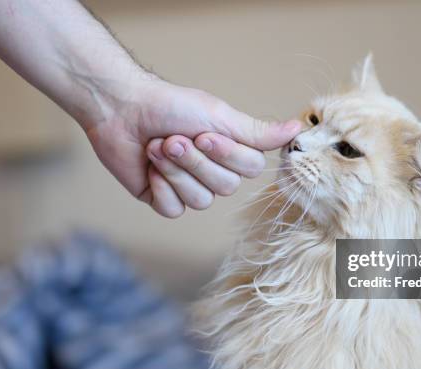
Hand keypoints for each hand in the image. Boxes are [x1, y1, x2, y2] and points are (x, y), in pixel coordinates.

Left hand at [84, 76, 301, 216]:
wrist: (122, 110)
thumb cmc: (171, 106)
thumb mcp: (219, 116)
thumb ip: (257, 132)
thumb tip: (298, 128)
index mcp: (231, 152)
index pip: (249, 170)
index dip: (226, 155)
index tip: (203, 133)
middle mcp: (214, 173)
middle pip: (224, 187)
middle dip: (194, 161)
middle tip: (172, 138)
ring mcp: (189, 188)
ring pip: (200, 201)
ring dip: (175, 171)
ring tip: (157, 147)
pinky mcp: (164, 199)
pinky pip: (174, 209)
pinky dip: (160, 186)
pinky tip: (149, 168)